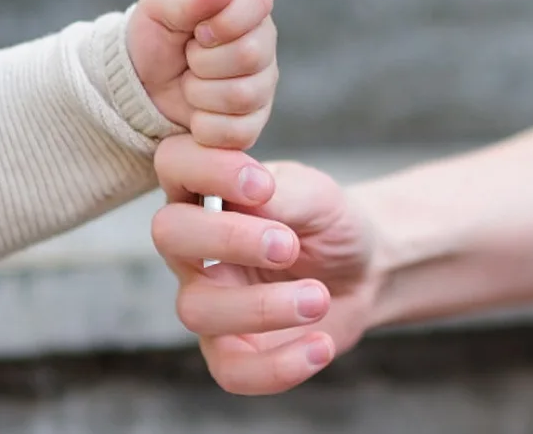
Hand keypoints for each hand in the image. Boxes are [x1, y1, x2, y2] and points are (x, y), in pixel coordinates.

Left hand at [127, 0, 276, 146]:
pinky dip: (203, 126)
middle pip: (250, 55)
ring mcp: (263, 84)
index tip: (199, 31)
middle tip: (187, 58)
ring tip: (189, 83)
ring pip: (242, 95)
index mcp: (246, 3)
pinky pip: (237, 132)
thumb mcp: (160, 7)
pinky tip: (194, 112)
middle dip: (203, 62)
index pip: (259, 1)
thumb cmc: (153, 37)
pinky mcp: (253, 122)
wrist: (139, 85)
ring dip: (200, 94)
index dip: (226, 20)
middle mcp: (264, 41)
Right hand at [151, 135, 377, 393]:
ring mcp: (207, 297)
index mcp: (207, 189)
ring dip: (263, 306)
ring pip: (197, 308)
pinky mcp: (229, 350)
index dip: (207, 169)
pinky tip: (320, 345)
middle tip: (289, 245)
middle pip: (169, 233)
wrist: (363, 270)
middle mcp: (194, 244)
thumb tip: (252, 200)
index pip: (175, 162)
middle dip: (227, 238)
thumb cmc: (327, 220)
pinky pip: (231, 370)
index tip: (263, 184)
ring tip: (318, 297)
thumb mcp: (315, 195)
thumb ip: (281, 193)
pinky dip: (278, 365)